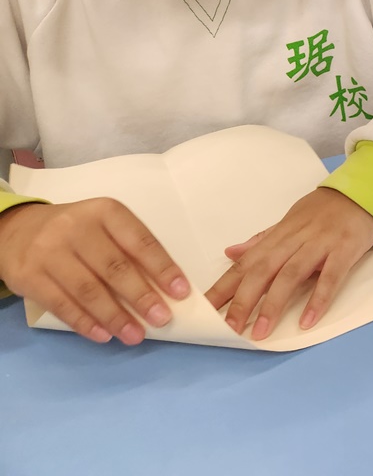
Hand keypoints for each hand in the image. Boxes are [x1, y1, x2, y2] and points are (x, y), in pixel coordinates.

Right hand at [0, 199, 188, 344]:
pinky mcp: (28, 276)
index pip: (140, 241)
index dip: (162, 268)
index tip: (180, 292)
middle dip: (141, 296)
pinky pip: (61, 304)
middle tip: (161, 319)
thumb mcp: (104, 227)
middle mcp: (76, 228)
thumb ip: (129, 251)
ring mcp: (49, 252)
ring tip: (135, 335)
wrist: (17, 230)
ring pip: (88, 290)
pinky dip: (85, 323)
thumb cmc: (76, 232)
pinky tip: (103, 335)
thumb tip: (163, 290)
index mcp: (105, 212)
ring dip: (115, 316)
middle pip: (115, 267)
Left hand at [205, 187, 372, 340]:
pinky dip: (318, 298)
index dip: (224, 286)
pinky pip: (331, 276)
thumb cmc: (324, 211)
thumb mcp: (290, 222)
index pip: (246, 263)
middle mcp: (296, 239)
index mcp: (280, 235)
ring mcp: (320, 244)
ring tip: (261, 332)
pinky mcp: (345, 250)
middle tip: (229, 329)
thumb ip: (262, 241)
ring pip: (291, 274)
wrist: (363, 191)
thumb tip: (230, 254)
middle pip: (263, 270)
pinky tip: (307, 321)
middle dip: (243, 300)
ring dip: (274, 304)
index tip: (205, 310)